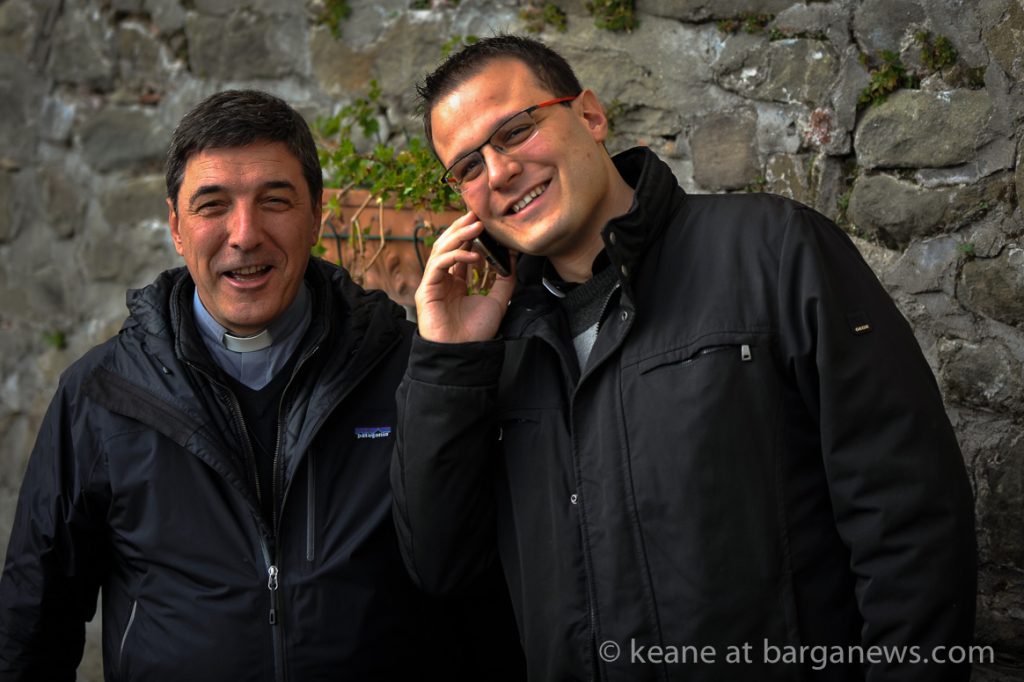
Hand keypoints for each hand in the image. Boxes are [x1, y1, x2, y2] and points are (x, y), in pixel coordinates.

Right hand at [415, 212, 516, 343]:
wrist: (463, 354)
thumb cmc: (476, 332)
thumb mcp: (498, 301)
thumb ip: (504, 280)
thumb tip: (513, 258)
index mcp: (456, 281)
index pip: (460, 250)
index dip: (470, 233)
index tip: (485, 220)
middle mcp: (443, 279)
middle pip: (448, 244)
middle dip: (462, 226)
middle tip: (478, 213)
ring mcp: (433, 283)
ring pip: (441, 249)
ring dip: (459, 235)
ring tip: (477, 225)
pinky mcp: (427, 290)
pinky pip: (439, 265)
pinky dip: (455, 255)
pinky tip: (473, 254)